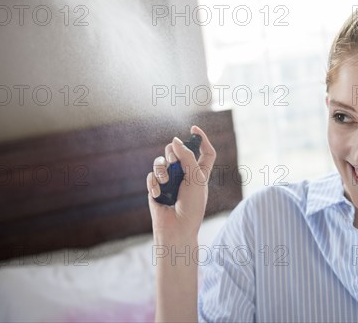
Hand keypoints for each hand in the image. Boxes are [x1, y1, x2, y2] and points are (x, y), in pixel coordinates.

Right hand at [147, 125, 215, 244]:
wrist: (177, 229)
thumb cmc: (192, 206)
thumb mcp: (195, 178)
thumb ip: (187, 157)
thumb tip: (174, 140)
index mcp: (201, 172)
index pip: (205, 151)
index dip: (201, 139)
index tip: (193, 128)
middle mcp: (185, 174)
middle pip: (177, 151)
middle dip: (173, 153)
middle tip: (173, 161)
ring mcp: (170, 180)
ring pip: (161, 161)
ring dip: (162, 168)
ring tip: (165, 181)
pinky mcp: (156, 188)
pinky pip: (151, 176)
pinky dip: (154, 183)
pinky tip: (157, 194)